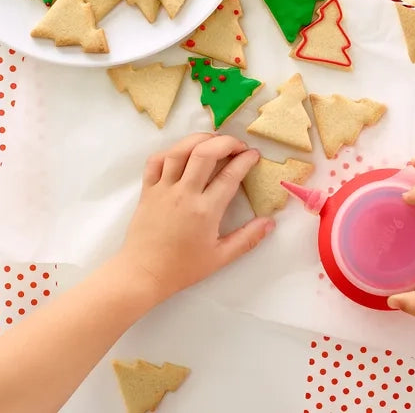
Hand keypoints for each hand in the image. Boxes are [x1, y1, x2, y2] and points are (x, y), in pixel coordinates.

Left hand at [118, 133, 274, 302]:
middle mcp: (184, 193)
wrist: (143, 273)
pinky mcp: (147, 189)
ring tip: (213, 141)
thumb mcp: (220, 258)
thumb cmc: (183, 268)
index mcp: (205, 210)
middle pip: (205, 153)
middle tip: (238, 145)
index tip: (254, 154)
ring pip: (179, 151)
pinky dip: (170, 151)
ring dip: (199, 140)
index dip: (245, 160)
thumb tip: (271, 222)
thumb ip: (248, 239)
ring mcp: (163, 188)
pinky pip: (156, 161)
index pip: (230, 175)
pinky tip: (183, 153)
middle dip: (225, 142)